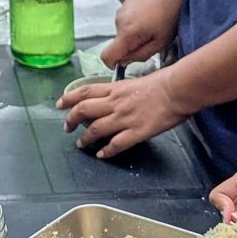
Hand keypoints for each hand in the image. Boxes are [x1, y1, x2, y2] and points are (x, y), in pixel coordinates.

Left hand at [56, 71, 187, 158]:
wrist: (177, 89)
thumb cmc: (163, 82)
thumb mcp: (135, 82)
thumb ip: (122, 91)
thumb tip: (116, 96)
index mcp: (115, 89)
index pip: (84, 91)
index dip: (69, 98)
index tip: (59, 104)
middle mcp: (115, 103)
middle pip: (83, 110)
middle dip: (70, 120)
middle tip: (66, 128)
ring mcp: (124, 118)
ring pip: (95, 129)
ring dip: (85, 138)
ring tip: (80, 144)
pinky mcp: (135, 132)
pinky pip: (116, 144)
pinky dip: (106, 151)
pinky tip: (102, 155)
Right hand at [100, 0, 179, 70]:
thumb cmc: (169, 15)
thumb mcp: (160, 43)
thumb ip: (140, 56)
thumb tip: (125, 62)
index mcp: (127, 33)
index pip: (106, 56)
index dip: (113, 65)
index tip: (123, 64)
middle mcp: (119, 22)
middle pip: (117, 45)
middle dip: (130, 48)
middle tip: (150, 40)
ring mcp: (120, 12)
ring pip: (122, 34)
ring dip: (133, 35)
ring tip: (152, 26)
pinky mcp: (123, 6)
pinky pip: (125, 23)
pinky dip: (134, 25)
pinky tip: (149, 18)